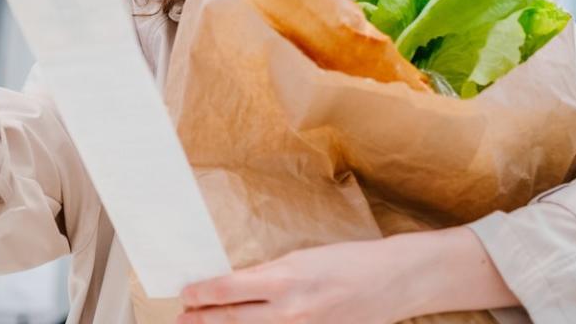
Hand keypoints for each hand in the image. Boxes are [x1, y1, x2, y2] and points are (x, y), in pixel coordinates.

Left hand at [177, 240, 407, 323]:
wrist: (392, 280)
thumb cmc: (348, 261)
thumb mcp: (302, 258)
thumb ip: (269, 275)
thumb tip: (236, 286)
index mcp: (285, 278)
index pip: (229, 290)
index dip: (202, 294)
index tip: (187, 294)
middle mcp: (291, 309)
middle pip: (234, 319)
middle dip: (203, 320)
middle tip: (182, 319)